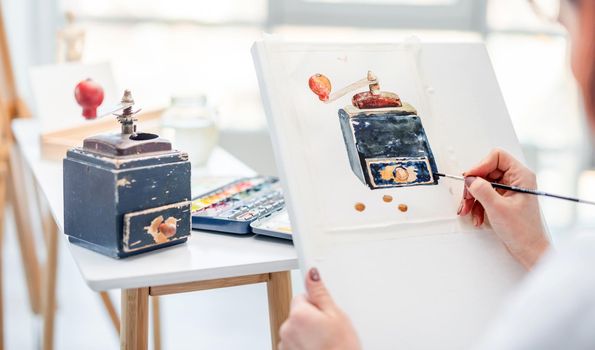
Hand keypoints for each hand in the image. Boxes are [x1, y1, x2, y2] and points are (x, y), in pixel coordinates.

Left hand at [278, 268, 360, 349]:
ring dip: (308, 333)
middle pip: (298, 313)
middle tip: (328, 329)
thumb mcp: (336, 315)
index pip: (302, 296)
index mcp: (298, 314)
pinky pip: (294, 343)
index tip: (325, 313)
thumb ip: (320, 292)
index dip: (317, 304)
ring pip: (296, 328)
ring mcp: (285, 344)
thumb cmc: (341, 348)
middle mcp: (287, 328)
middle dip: (312, 318)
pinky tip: (318, 348)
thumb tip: (311, 273)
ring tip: (324, 341)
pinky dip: (304, 345)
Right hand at [458, 149, 549, 268]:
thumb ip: (482, 190)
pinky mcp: (503, 199)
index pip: (497, 157)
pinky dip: (477, 205)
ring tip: (468, 210)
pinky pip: (484, 195)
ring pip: (483, 184)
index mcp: (521, 176)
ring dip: (473, 197)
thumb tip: (470, 179)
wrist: (529, 250)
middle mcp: (516, 179)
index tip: (470, 179)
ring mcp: (509, 189)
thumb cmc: (523, 231)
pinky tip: (476, 216)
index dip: (481, 166)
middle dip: (473, 186)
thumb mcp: (498, 208)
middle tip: (467, 198)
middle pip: (486, 171)